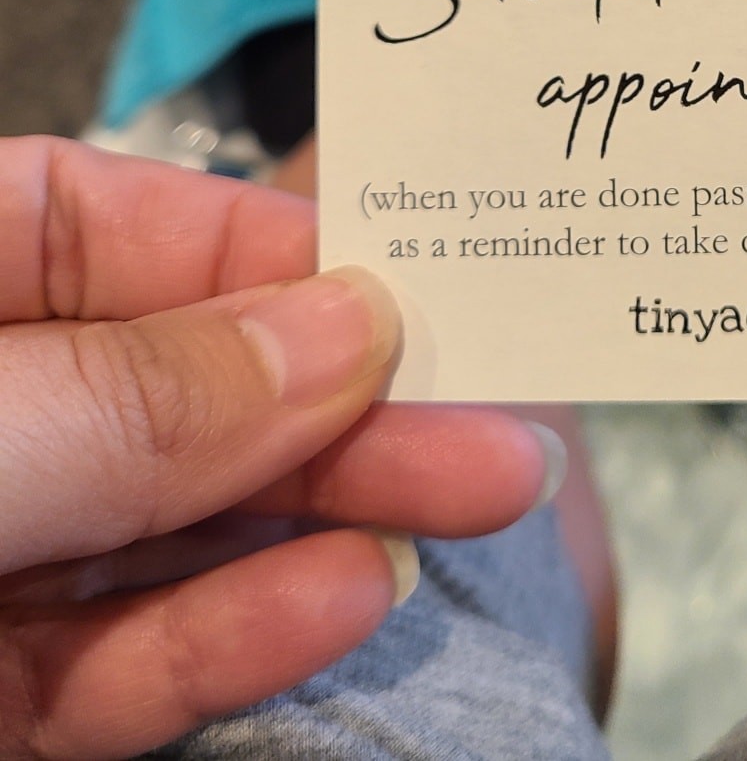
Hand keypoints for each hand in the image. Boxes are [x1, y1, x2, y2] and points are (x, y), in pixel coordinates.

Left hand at [0, 138, 558, 759]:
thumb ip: (137, 394)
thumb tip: (349, 327)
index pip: (117, 225)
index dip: (272, 253)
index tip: (413, 290)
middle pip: (180, 384)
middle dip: (342, 406)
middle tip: (493, 426)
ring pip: (170, 525)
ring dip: (325, 517)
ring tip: (476, 498)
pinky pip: (115, 659)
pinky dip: (231, 636)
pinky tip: (348, 598)